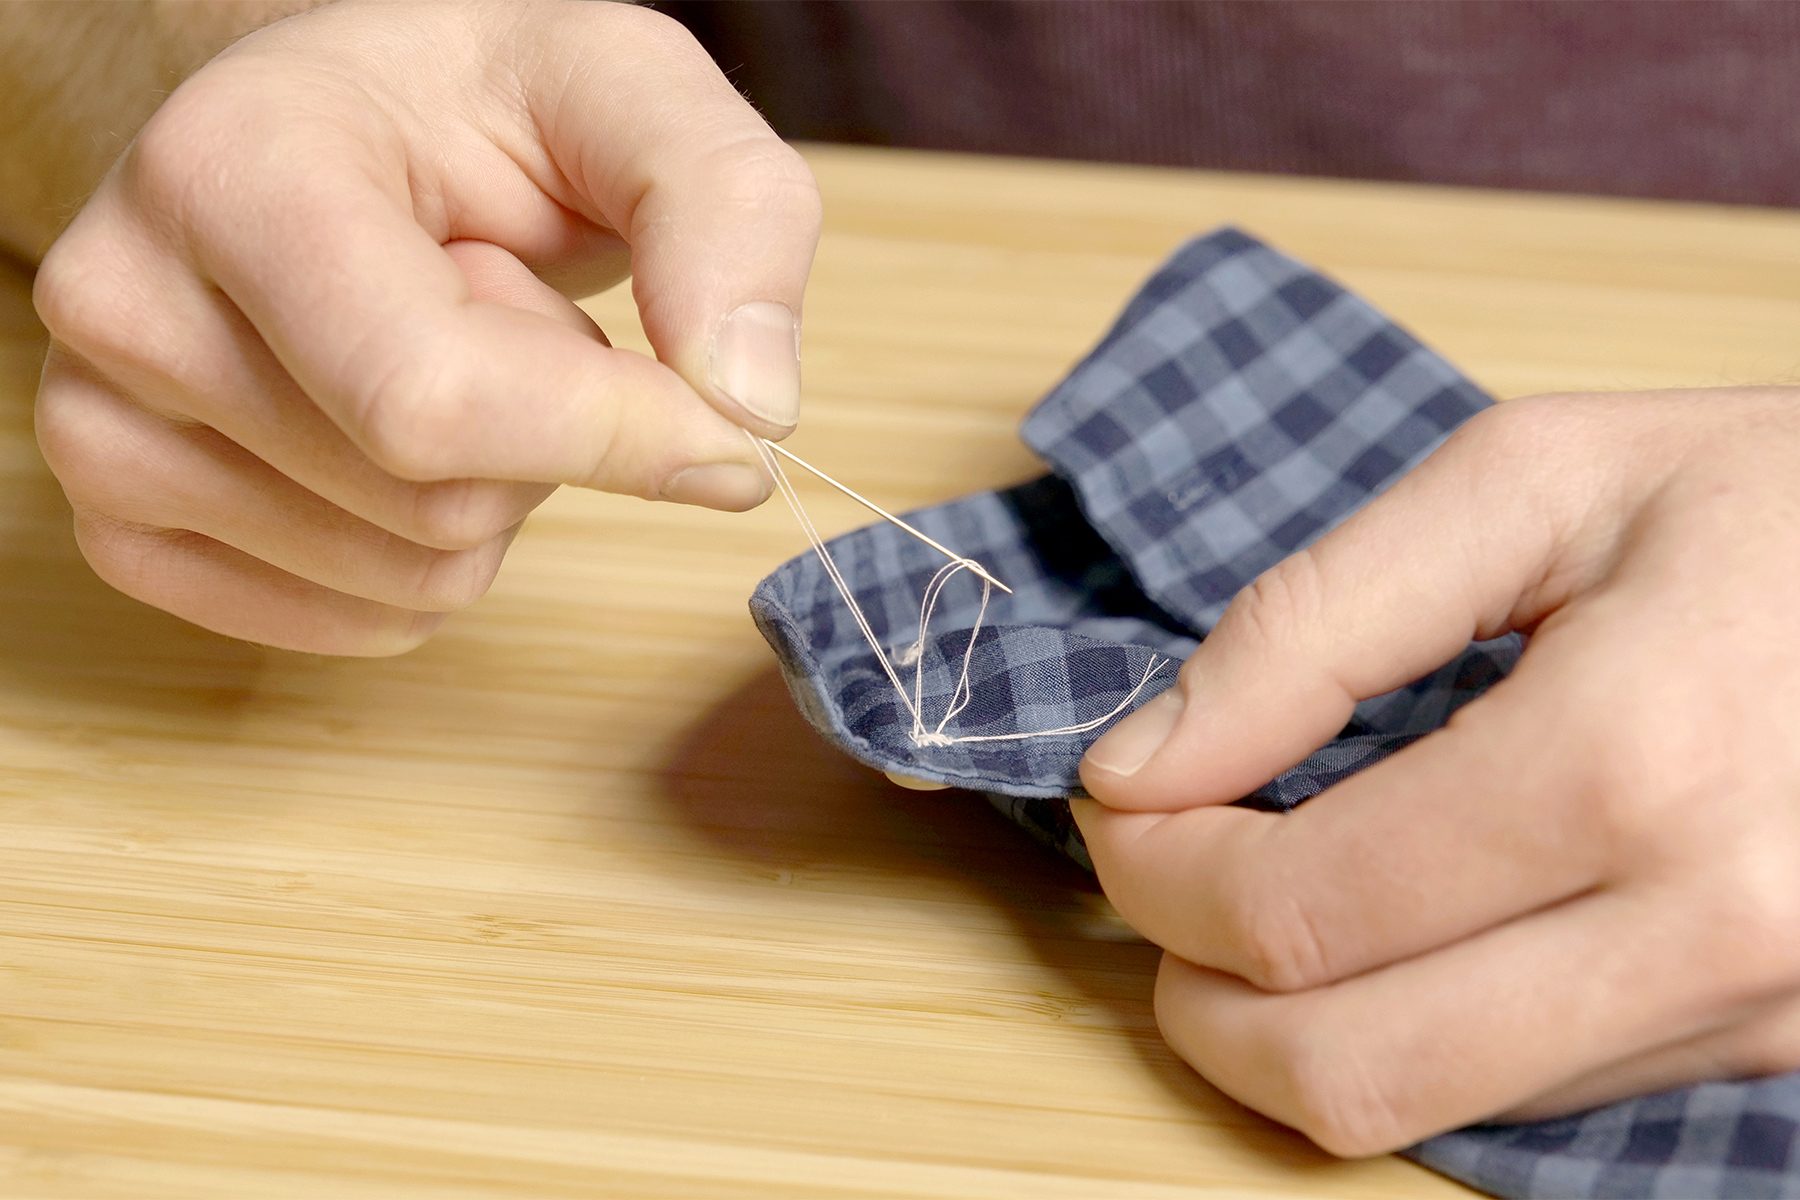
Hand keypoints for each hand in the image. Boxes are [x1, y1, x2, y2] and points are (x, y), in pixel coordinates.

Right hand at [31, 0, 818, 653]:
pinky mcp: (129, 529)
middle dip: (551, 433)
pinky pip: (365, 625)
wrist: (350, 135)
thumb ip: (728, 214)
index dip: (611, 438)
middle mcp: (124, 301)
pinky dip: (438, 556)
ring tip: (450, 351)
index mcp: (231, 166)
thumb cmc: (481, 109)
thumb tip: (750, 410)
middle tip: (510, 305)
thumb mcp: (634, 94)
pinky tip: (400, 435)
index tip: (726, 430)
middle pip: (435, 500)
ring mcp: (100, 429)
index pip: (429, 397)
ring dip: (500, 490)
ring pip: (412, 575)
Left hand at [1075, 389, 1799, 1155]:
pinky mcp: (1778, 1048)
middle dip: (1197, 991)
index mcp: (1631, 761)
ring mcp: (1758, 1015)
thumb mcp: (1529, 484)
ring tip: (1272, 897)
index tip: (1124, 806)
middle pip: (1347, 1064)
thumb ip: (1311, 623)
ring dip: (1292, 1022)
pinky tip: (1402, 928)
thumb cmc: (1762, 502)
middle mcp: (1709, 929)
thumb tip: (1142, 761)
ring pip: (1428, 1107)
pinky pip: (1532, 1100)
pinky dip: (1414, 1030)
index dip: (1156, 870)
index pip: (1300, 906)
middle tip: (1166, 881)